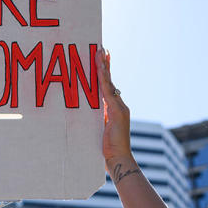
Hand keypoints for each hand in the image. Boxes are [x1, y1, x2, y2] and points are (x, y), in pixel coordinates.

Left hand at [97, 47, 131, 163]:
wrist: (119, 159)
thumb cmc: (107, 150)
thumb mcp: (98, 131)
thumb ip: (97, 120)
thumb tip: (87, 113)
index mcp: (114, 110)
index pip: (108, 87)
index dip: (105, 73)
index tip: (101, 59)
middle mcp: (119, 106)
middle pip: (110, 81)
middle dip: (106, 64)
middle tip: (101, 48)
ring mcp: (119, 108)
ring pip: (109, 83)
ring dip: (103, 67)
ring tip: (99, 52)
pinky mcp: (118, 112)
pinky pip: (107, 92)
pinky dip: (103, 80)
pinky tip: (98, 69)